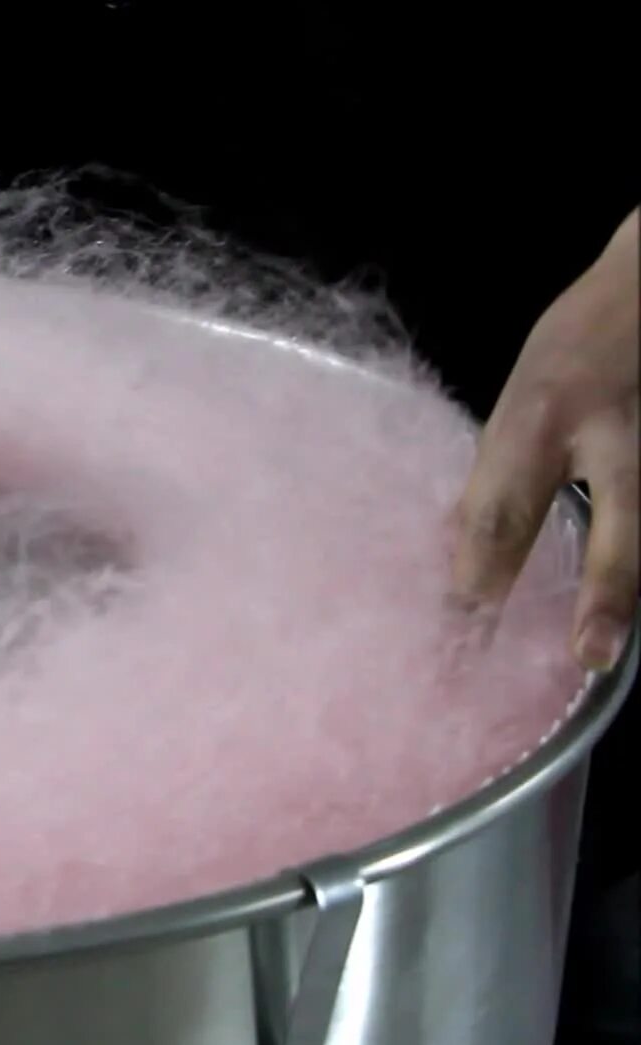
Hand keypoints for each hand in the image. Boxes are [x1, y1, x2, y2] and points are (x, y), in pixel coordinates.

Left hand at [453, 209, 639, 671]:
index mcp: (542, 416)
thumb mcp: (523, 398)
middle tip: (591, 658)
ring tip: (602, 645)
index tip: (465, 621)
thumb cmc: (578, 343)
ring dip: (624, 588)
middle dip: (603, 596)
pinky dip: (638, 558)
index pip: (506, 508)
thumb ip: (503, 474)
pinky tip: (620, 602)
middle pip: (618, 526)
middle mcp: (614, 434)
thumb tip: (464, 554)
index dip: (482, 570)